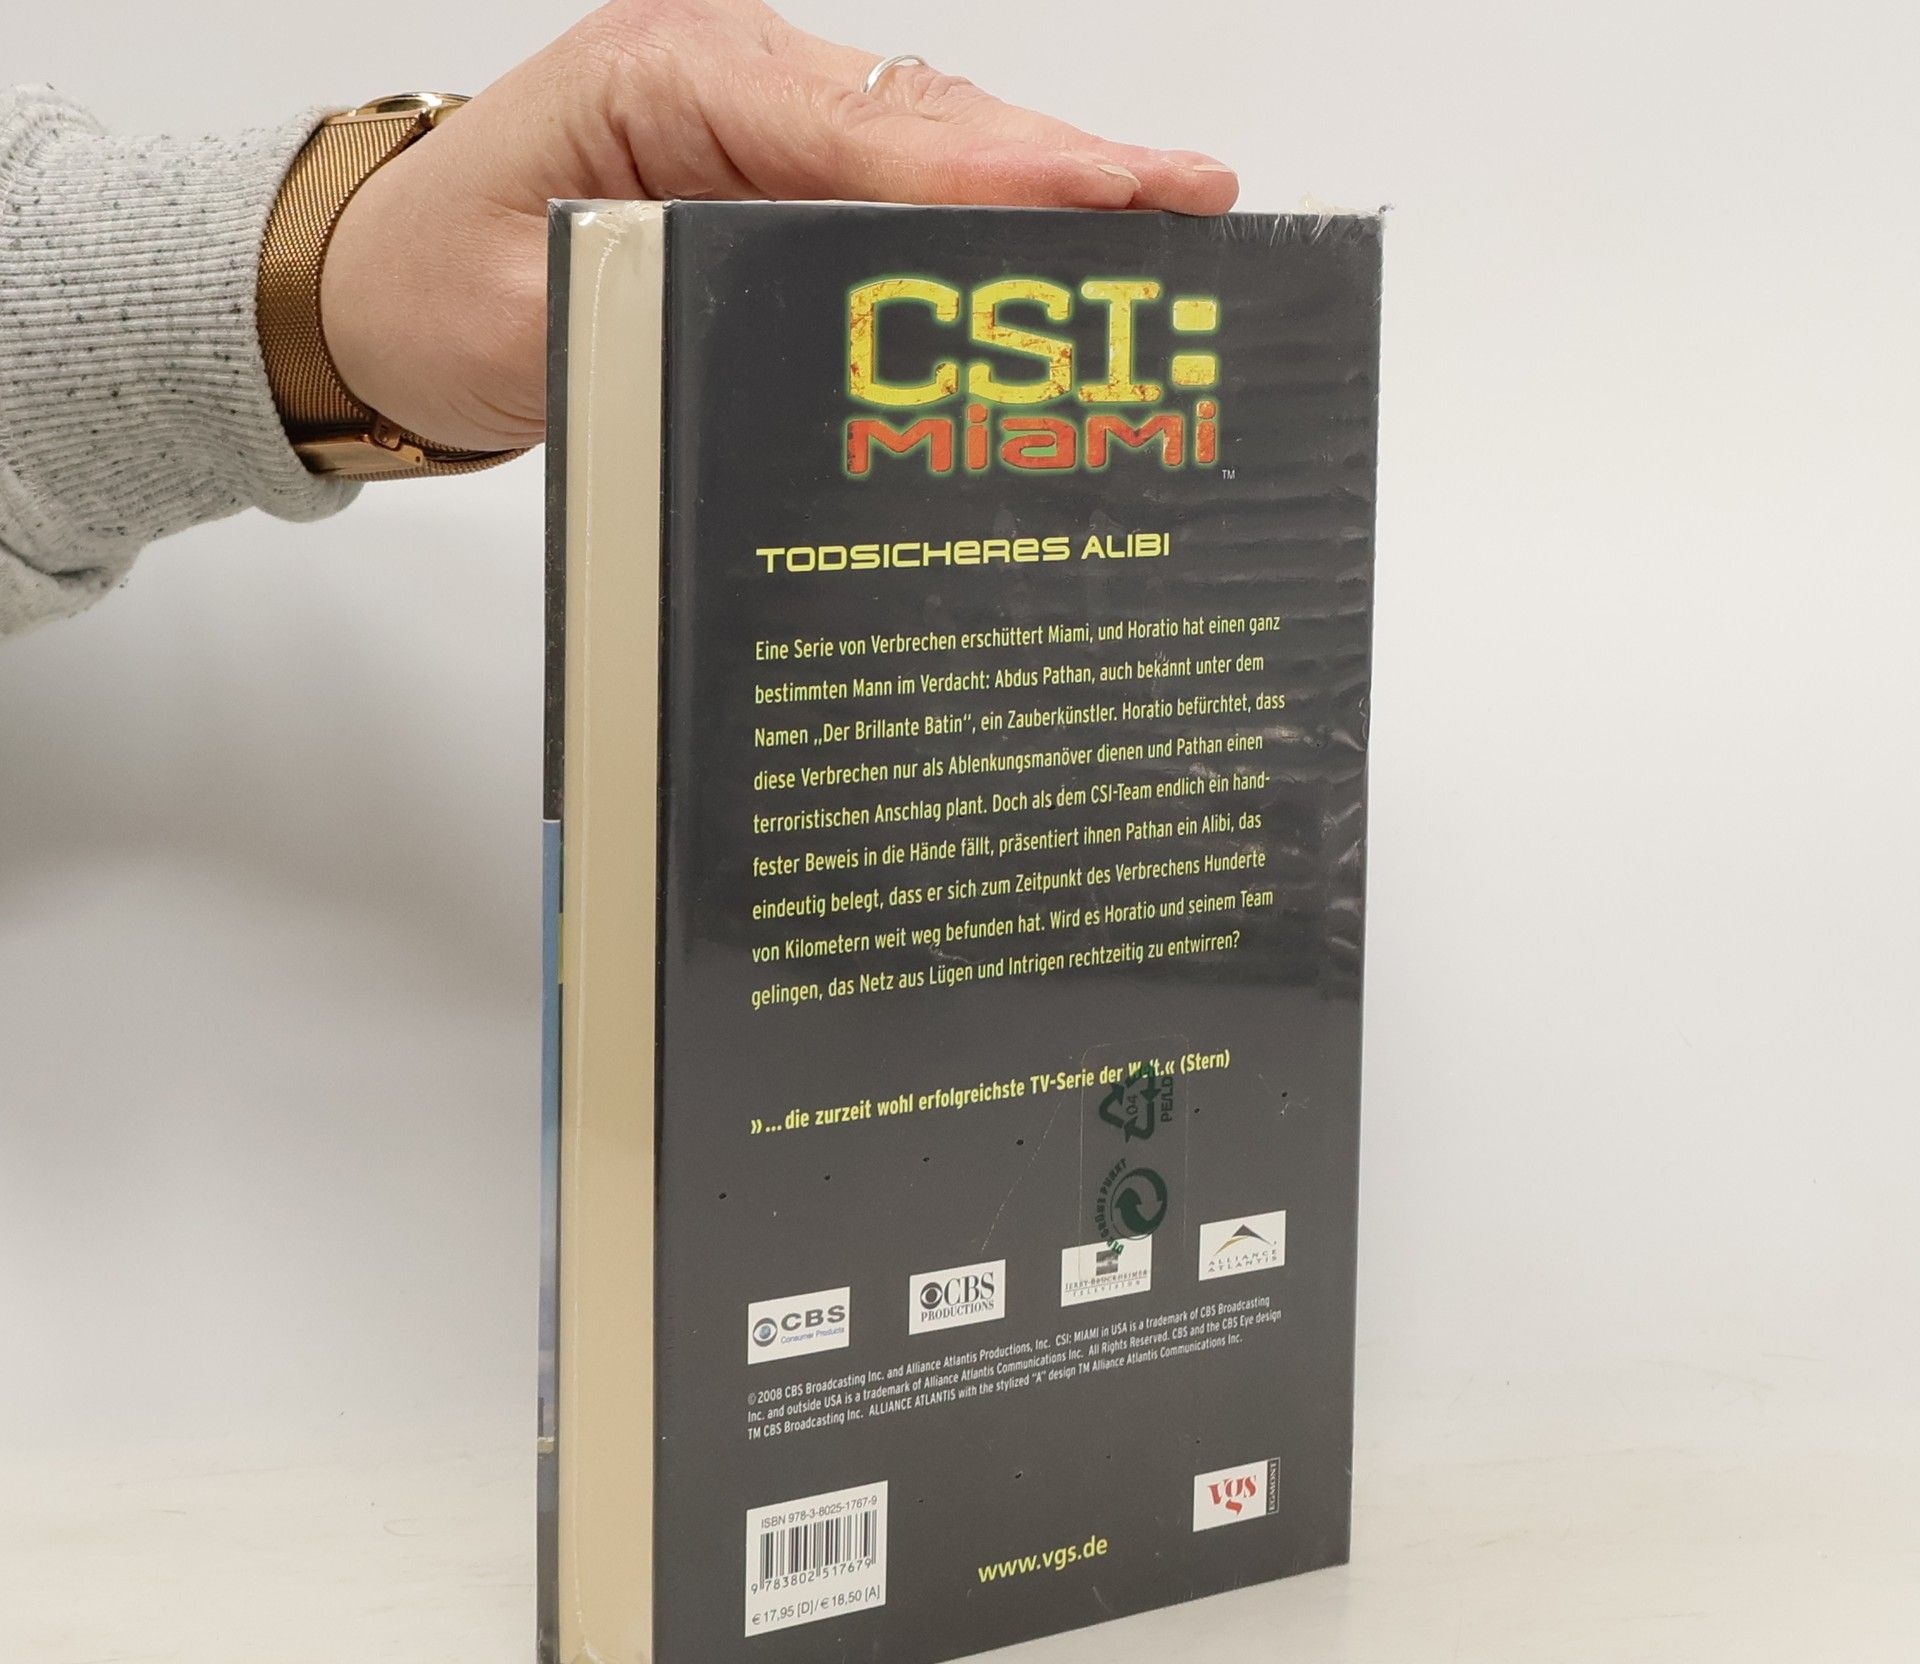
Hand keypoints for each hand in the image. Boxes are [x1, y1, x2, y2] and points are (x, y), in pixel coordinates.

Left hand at [317, 0, 1238, 452]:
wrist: (378, 289)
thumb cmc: (433, 284)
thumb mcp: (534, 320)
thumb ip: (663, 320)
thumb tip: (801, 354)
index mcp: (671, 78)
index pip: (863, 123)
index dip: (993, 169)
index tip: (1106, 194)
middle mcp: (736, 82)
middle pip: (932, 121)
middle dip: (1064, 171)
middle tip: (1195, 209)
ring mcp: (764, 127)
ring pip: (935, 151)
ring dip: (1046, 197)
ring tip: (1172, 226)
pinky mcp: (777, 180)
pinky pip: (904, 195)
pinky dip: (988, 227)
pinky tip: (1066, 260)